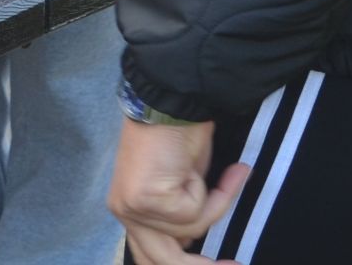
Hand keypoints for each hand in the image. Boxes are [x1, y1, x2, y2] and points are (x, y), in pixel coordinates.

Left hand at [112, 119, 248, 264]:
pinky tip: (203, 166)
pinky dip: (214, 193)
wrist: (172, 102)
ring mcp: (132, 207)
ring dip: (214, 206)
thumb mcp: (183, 191)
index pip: (151, 257)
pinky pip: (195, 214)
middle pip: (163, 261)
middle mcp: (124, 211)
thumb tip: (193, 246)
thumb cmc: (180, 138)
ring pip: (189, 232)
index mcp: (128, 210)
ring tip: (227, 176)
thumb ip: (180, 222)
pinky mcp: (147, 199)